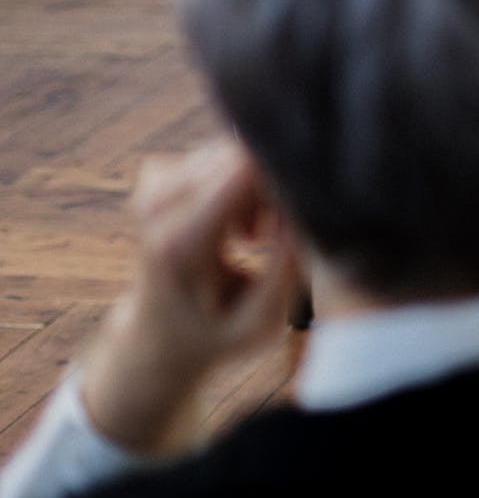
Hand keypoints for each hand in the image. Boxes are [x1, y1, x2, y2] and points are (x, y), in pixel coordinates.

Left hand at [81, 141, 301, 453]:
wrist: (155, 344)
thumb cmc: (215, 337)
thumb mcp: (261, 322)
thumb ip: (289, 266)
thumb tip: (307, 206)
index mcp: (178, 244)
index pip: (245, 169)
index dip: (285, 184)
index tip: (294, 228)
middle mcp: (156, 207)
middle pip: (243, 156)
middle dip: (273, 188)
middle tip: (276, 238)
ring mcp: (152, 188)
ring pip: (235, 153)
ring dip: (258, 188)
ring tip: (256, 239)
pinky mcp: (157, 177)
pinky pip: (220, 156)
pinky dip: (240, 183)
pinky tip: (238, 224)